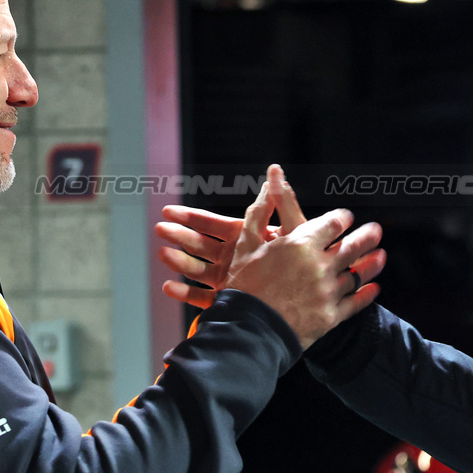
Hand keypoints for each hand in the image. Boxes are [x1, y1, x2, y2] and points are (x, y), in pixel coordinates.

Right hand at [154, 164, 305, 308]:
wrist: (314, 300)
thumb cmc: (308, 262)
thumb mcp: (293, 228)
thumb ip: (282, 201)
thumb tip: (276, 170)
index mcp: (246, 239)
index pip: (213, 224)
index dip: (191, 217)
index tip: (167, 211)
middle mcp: (236, 258)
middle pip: (202, 245)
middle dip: (181, 236)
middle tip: (159, 229)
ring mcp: (232, 281)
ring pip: (201, 270)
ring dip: (182, 261)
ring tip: (163, 255)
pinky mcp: (233, 301)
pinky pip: (207, 298)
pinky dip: (188, 294)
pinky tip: (170, 288)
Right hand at [223, 179, 383, 347]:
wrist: (247, 329)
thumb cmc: (243, 286)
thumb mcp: (247, 244)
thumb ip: (260, 212)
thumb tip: (270, 183)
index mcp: (301, 244)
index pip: (332, 224)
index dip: (342, 219)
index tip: (346, 217)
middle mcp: (319, 266)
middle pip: (351, 246)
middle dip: (366, 236)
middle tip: (376, 230)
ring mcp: (328, 292)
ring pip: (357, 274)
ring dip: (371, 264)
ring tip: (381, 256)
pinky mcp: (330, 317)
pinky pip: (355, 302)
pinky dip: (366, 294)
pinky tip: (374, 289)